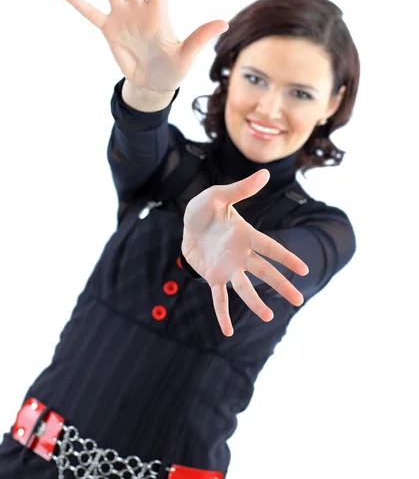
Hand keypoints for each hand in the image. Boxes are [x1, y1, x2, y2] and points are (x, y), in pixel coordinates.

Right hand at [61, 0, 228, 92]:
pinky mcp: (110, 30)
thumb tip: (223, 23)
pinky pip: (91, 14)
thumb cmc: (174, 70)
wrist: (154, 84)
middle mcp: (140, 11)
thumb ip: (200, 38)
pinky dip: (79, 4)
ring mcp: (123, 18)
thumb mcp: (187, 56)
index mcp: (159, 15)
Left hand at [181, 169, 308, 336]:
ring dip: (256, 302)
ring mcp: (228, 267)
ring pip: (245, 288)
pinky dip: (222, 314)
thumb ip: (241, 188)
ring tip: (269, 318)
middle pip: (265, 271)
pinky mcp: (213, 276)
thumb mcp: (220, 195)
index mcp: (246, 234)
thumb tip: (266, 172)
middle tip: (299, 301)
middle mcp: (241, 254)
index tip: (304, 270)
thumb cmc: (206, 207)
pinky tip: (227, 332)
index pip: (271, 248)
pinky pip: (219, 298)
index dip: (287, 258)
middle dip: (281, 285)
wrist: (187, 221)